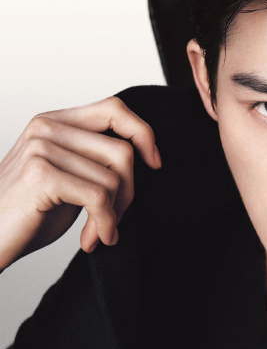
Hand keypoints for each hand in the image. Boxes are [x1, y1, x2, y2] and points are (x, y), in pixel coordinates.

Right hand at [0, 97, 160, 269]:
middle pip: (122, 152)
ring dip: (113, 216)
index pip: (114, 109)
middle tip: (114, 221)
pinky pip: (99, 199)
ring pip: (113, 180)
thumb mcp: (68, 178)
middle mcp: (47, 128)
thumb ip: (95, 161)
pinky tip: (92, 239)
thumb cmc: (28, 213)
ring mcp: (42, 148)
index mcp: (55, 122)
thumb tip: (145, 156)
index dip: (143, 133)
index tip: (155, 162)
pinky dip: (104, 224)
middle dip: (128, 194)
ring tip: (98, 233)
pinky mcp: (42, 175)